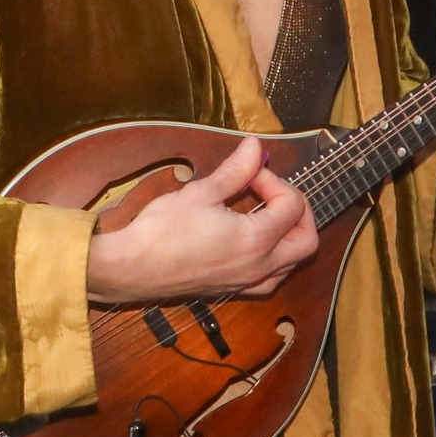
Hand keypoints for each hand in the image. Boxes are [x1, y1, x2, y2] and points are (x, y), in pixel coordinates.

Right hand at [86, 136, 318, 302]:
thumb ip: (236, 170)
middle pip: (307, 241)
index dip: (275, 181)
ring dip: (289, 236)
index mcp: (256, 241)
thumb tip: (255, 147)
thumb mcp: (201, 192)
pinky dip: (274, 257)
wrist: (129, 269)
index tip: (252, 172)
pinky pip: (271, 278)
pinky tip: (253, 240)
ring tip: (265, 213)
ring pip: (292, 263)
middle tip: (274, 192)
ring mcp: (247, 283)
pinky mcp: (232, 289)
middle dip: (299, 211)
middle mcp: (258, 267)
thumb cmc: (160, 232)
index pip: (292, 206)